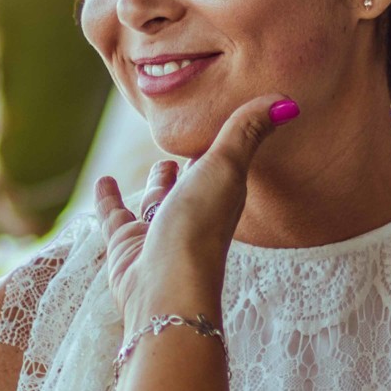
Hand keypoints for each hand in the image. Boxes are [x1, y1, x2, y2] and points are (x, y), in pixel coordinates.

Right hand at [95, 95, 294, 327]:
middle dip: (191, 169)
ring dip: (156, 184)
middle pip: (193, 187)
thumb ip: (248, 132)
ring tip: (156, 165)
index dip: (224, 150)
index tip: (226, 130)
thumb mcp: (226, 167)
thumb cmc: (200, 229)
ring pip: (158, 203)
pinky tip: (103, 182)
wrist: (166, 289)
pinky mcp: (127, 245)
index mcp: (220, 199)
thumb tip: (288, 102)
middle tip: (188, 152)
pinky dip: (109, 198)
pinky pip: (117, 216)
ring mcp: (158, 234)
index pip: (223, 167)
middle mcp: (192, 217)